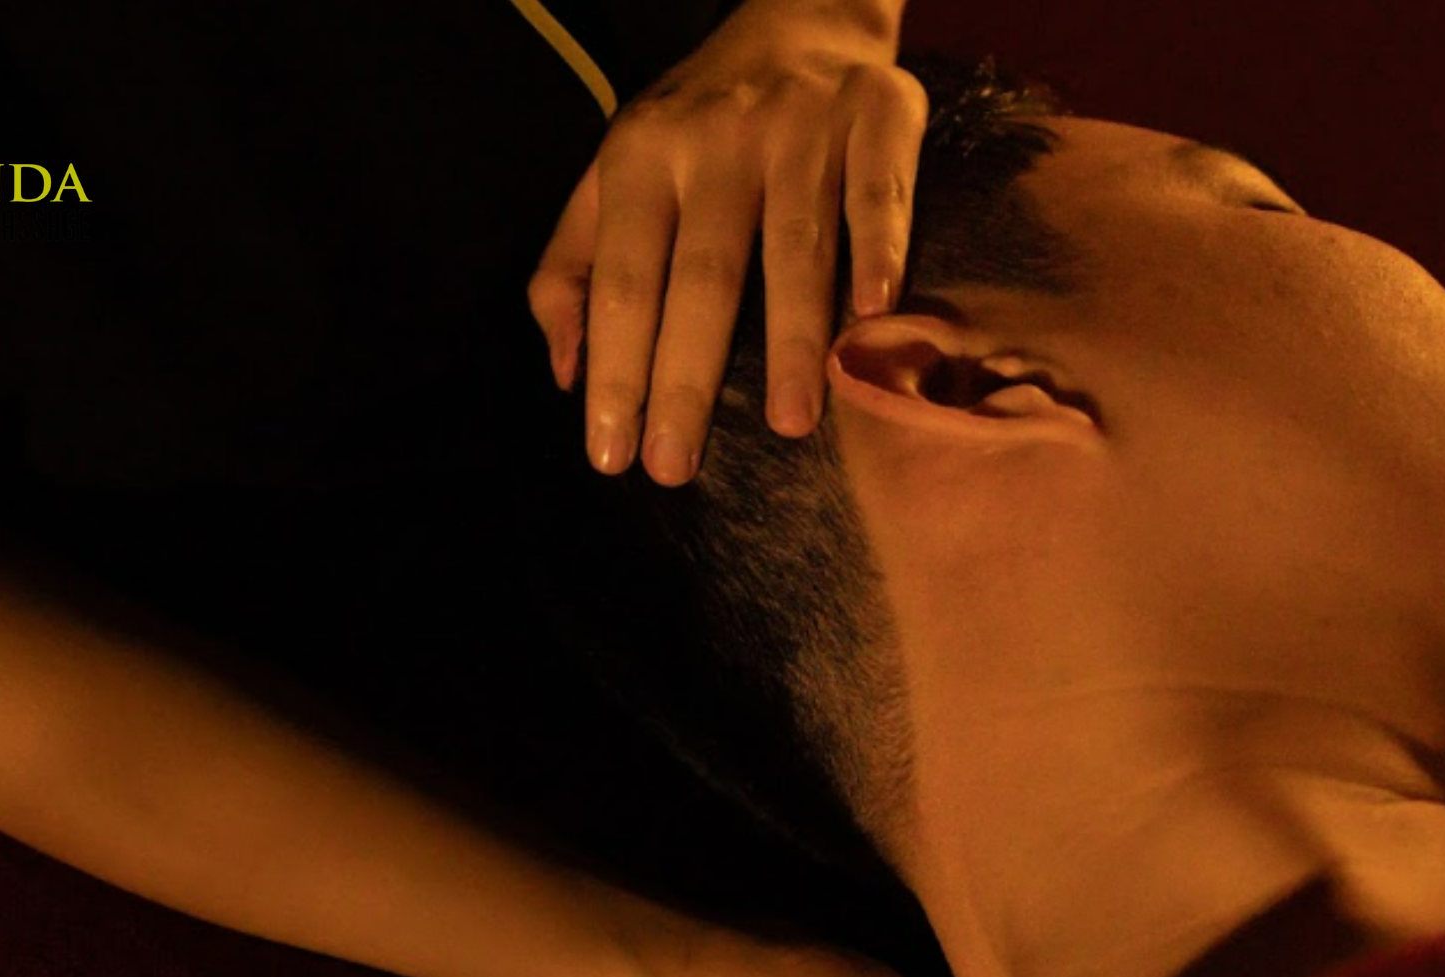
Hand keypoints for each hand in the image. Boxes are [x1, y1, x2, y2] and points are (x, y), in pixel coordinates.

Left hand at [528, 0, 927, 485]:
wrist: (800, 18)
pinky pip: (878, 193)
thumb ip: (573, 270)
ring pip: (795, 245)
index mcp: (641, 158)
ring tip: (788, 421)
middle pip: (703, 274)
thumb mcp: (613, 176)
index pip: (623, 279)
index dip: (616, 369)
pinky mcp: (879, 114)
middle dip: (685, 376)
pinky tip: (874, 315)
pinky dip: (879, 250)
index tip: (612, 455)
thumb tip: (564, 372)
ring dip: (791, 338)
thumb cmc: (695, 127)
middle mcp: (717, 141)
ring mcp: (802, 126)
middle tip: (676, 464)